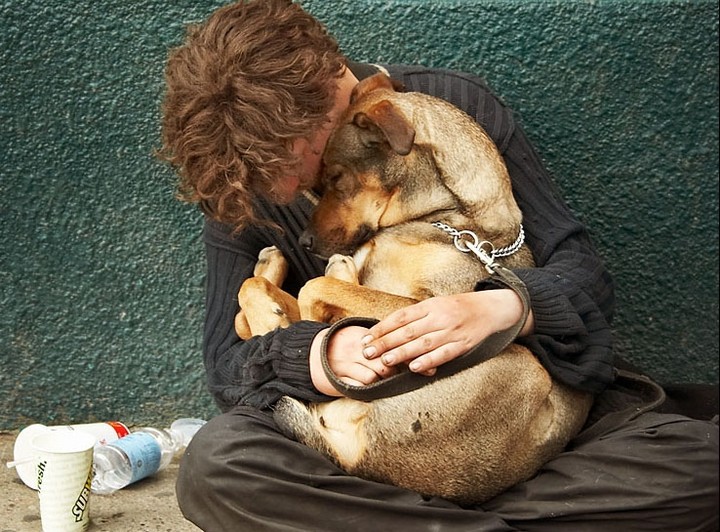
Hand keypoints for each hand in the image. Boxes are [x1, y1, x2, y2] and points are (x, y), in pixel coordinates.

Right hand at [309, 326, 398, 395]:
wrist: (310, 354)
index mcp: (360, 337)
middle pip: (382, 364)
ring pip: (371, 378)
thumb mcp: (357, 336)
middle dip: (392, 372)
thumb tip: (403, 345)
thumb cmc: (342, 345)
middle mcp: (352, 351)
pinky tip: (371, 389)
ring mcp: (344, 366)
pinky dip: (368, 391)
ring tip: (382, 382)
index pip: (386, 347)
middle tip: (393, 373)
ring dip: (380, 382)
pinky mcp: (338, 381)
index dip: (397, 355)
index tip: (403, 360)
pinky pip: (359, 389)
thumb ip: (377, 339)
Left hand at [359, 289, 534, 374]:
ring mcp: (451, 332)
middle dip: (385, 342)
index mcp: (430, 306)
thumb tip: (387, 328)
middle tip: (367, 352)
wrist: (490, 309)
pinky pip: (443, 354)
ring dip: (402, 353)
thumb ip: (415, 316)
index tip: (366, 338)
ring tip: (385, 360)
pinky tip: (414, 367)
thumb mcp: (436, 304)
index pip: (400, 317)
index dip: (381, 328)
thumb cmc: (457, 308)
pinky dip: (428, 361)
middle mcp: (439, 317)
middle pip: (407, 331)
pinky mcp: (462, 345)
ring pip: (422, 344)